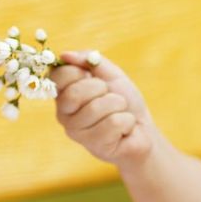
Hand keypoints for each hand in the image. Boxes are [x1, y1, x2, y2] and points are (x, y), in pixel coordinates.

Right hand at [49, 51, 154, 167]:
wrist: (143, 129)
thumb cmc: (124, 100)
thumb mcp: (109, 73)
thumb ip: (89, 60)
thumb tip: (65, 55)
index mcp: (63, 94)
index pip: (57, 76)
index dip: (79, 71)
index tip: (92, 76)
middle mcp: (64, 115)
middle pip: (74, 94)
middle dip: (102, 89)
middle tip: (110, 96)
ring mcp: (78, 133)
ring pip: (97, 108)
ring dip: (118, 105)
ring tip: (120, 112)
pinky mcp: (95, 146)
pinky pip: (113, 123)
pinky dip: (127, 121)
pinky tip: (124, 129)